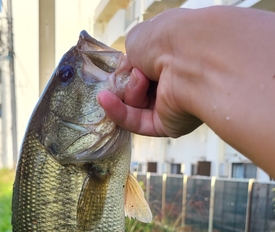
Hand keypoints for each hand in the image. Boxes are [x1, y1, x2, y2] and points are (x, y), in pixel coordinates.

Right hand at [98, 9, 201, 137]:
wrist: (191, 58)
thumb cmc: (169, 40)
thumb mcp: (138, 39)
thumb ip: (128, 58)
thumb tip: (126, 74)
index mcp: (174, 56)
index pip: (144, 67)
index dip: (129, 68)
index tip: (121, 66)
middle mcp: (176, 81)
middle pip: (138, 89)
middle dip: (127, 81)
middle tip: (130, 72)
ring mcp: (173, 104)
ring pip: (135, 106)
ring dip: (128, 92)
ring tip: (138, 78)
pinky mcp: (168, 125)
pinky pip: (137, 122)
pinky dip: (119, 112)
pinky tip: (105, 100)